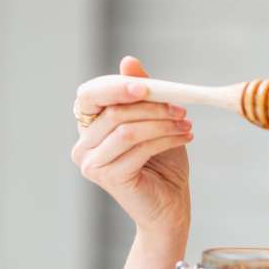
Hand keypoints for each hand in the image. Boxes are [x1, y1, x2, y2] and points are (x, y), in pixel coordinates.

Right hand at [71, 56, 193, 235]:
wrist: (170, 207)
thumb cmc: (162, 164)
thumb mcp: (154, 121)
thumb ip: (141, 93)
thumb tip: (128, 61)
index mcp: (89, 126)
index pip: (90, 94)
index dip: (116, 86)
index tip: (149, 86)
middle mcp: (82, 145)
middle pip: (112, 111)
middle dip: (150, 105)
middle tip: (180, 108)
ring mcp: (91, 163)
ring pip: (126, 129)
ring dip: (161, 123)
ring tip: (186, 124)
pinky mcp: (108, 177)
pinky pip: (136, 147)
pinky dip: (164, 139)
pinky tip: (184, 138)